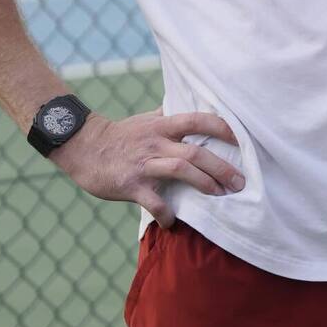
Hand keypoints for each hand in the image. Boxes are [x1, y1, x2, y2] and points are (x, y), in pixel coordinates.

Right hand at [50, 106, 244, 228]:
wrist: (84, 147)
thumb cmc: (121, 134)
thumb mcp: (147, 119)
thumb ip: (170, 115)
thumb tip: (192, 105)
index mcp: (162, 125)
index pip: (198, 119)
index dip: (222, 127)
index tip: (241, 139)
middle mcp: (156, 142)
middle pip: (195, 151)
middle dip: (221, 167)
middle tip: (240, 181)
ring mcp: (144, 163)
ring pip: (180, 170)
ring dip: (204, 183)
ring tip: (220, 195)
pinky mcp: (131, 184)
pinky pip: (154, 201)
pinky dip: (167, 213)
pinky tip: (173, 220)